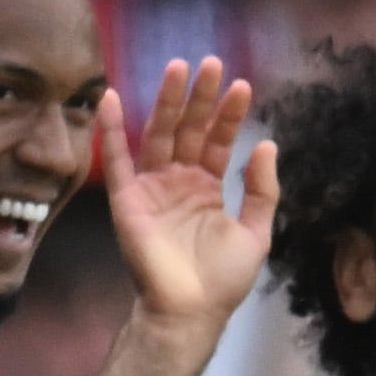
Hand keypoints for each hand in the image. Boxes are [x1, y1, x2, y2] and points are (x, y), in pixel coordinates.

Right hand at [96, 60, 277, 339]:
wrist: (192, 312)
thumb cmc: (222, 279)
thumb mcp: (256, 233)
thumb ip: (262, 191)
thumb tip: (266, 144)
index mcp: (207, 187)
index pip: (218, 141)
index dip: (230, 115)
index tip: (242, 87)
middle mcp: (178, 181)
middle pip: (188, 129)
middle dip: (200, 97)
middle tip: (211, 63)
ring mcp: (152, 187)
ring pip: (158, 135)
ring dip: (166, 101)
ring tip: (178, 67)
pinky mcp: (127, 200)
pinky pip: (116, 160)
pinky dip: (110, 130)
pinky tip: (109, 97)